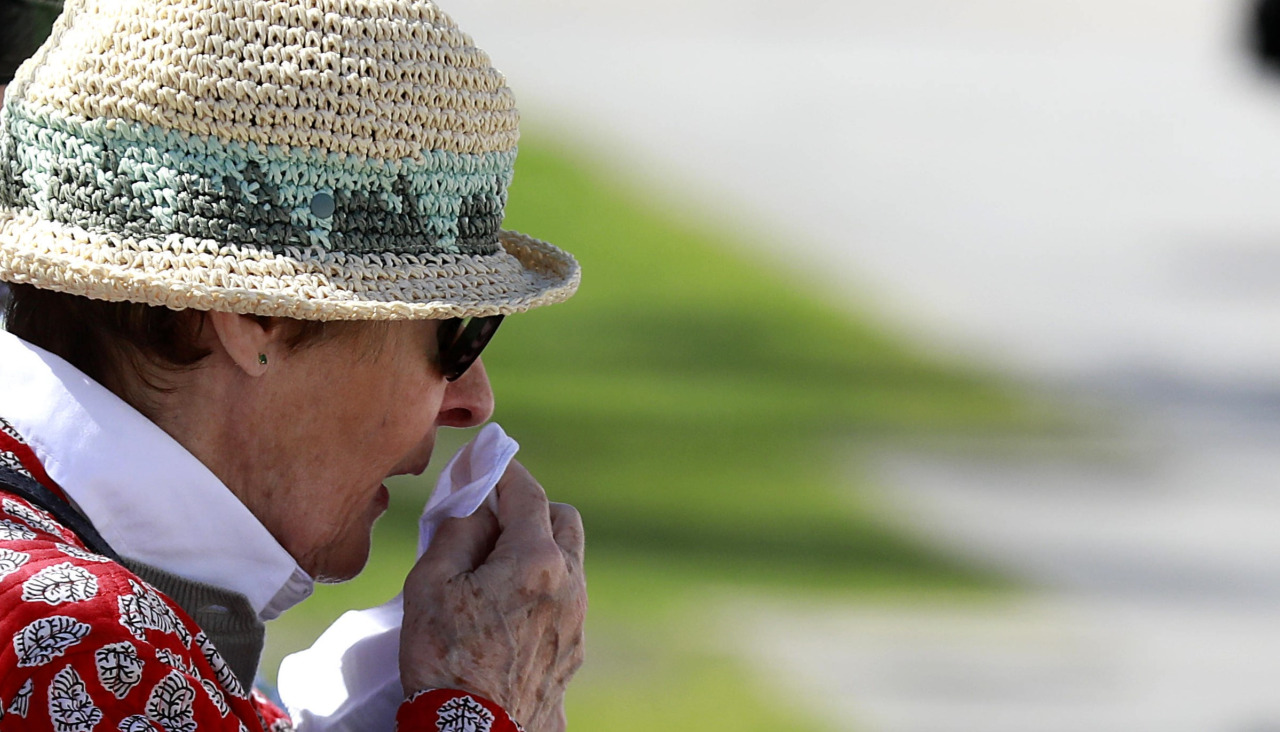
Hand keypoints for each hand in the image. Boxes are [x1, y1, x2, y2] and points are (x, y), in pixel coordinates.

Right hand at [400, 460, 586, 731]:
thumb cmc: (444, 662)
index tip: (486, 461)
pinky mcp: (574, 651)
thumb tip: (474, 501)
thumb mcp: (431, 586)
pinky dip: (542, 589)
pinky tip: (507, 609)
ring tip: (495, 570)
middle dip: (532, 509)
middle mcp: (571, 586)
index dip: (504, 471)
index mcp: (537, 561)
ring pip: (569, 563)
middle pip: (564, 520)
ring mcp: (577, 621)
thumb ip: (457, 531)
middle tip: (493, 521)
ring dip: (539, 551)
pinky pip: (565, 601)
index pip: (527, 493)